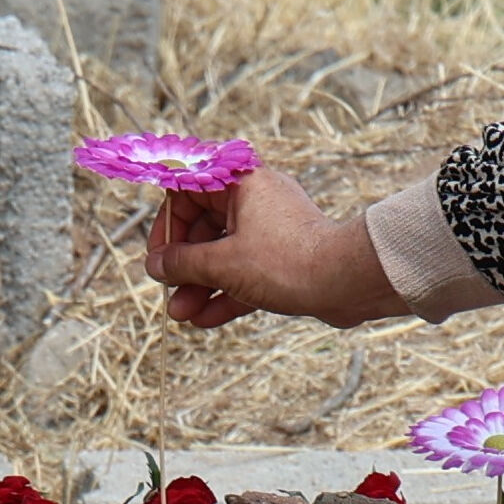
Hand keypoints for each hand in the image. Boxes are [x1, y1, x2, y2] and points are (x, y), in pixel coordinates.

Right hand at [147, 166, 402, 330]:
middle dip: (183, 266)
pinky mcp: (284, 259)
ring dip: (200, 285)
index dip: (168, 226)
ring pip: (224, 254)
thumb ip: (182, 263)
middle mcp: (256, 200)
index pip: (188, 191)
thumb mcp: (222, 263)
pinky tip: (204, 320)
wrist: (348, 283)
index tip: (159, 257)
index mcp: (241, 182)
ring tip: (182, 315)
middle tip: (169, 293)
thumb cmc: (287, 262)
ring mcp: (271, 230)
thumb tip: (155, 265)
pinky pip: (245, 272)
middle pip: (204, 228)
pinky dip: (225, 293)